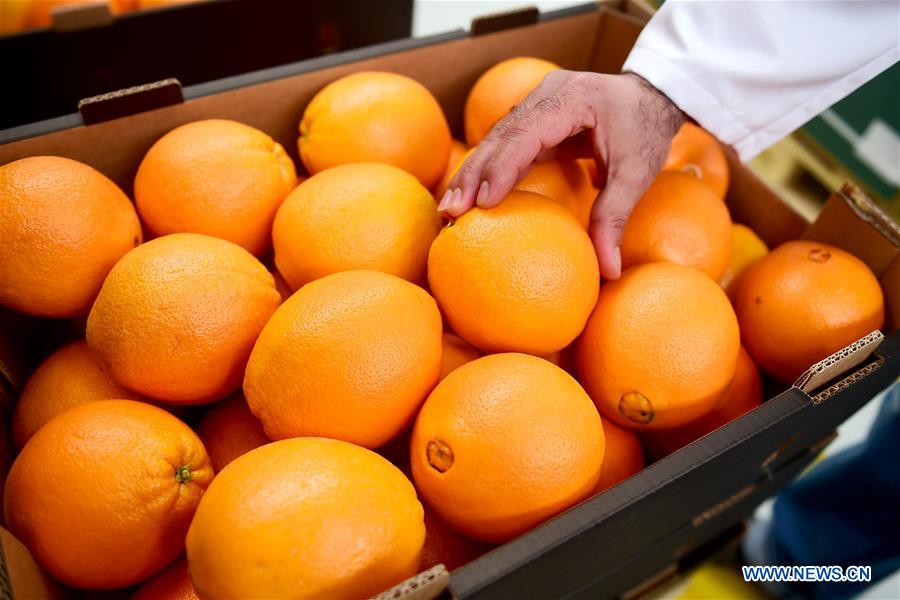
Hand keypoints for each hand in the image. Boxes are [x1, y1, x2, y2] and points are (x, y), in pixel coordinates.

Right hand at [439, 71, 685, 278]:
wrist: (652, 95)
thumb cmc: (646, 130)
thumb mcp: (637, 174)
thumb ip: (615, 218)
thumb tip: (608, 272)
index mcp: (571, 98)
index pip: (526, 133)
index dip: (501, 167)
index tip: (483, 202)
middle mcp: (547, 94)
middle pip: (499, 136)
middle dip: (472, 174)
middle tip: (450, 212)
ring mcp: (537, 104)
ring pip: (495, 139)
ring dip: (472, 174)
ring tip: (450, 209)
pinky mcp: (534, 118)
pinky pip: (505, 144)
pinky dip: (487, 171)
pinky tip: (471, 198)